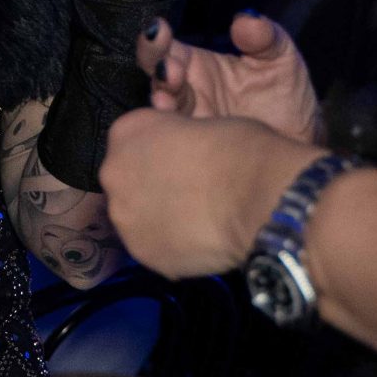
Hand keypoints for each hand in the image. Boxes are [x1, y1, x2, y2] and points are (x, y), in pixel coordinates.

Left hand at [98, 108, 321, 278]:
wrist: (263, 199)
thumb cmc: (242, 148)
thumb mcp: (204, 122)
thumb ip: (178, 137)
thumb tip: (177, 143)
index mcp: (128, 131)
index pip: (132, 139)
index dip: (158, 149)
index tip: (181, 156)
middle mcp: (114, 172)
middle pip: (126, 179)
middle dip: (150, 184)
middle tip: (187, 191)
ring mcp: (125, 217)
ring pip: (136, 217)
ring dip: (157, 217)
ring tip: (194, 221)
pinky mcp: (142, 253)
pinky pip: (154, 248)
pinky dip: (172, 246)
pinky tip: (199, 242)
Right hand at [142, 12, 323, 143]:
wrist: (300, 146)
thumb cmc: (286, 98)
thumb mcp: (280, 58)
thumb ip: (265, 36)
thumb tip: (246, 19)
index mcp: (197, 65)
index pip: (166, 47)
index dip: (157, 38)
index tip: (160, 29)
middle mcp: (185, 92)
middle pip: (154, 75)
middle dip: (155, 68)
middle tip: (170, 69)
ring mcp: (187, 124)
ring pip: (160, 111)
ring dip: (161, 104)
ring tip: (167, 101)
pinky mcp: (193, 153)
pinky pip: (175, 144)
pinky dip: (173, 138)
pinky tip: (181, 132)